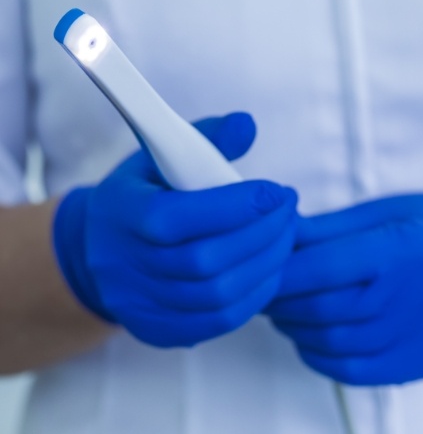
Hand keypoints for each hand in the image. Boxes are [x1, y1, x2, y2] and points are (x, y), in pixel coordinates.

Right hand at [54, 112, 297, 347]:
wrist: (100, 249)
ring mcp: (140, 304)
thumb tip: (247, 125)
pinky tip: (270, 269)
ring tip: (286, 237)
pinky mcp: (158, 330)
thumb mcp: (160, 156)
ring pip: (218, 295)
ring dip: (266, 265)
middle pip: (205, 261)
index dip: (235, 206)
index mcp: (121, 213)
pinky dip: (255, 296)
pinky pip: (219, 322)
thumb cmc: (142, 195)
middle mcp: (124, 265)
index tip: (276, 191)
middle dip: (262, 234)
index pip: (177, 217)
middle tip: (289, 211)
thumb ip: (205, 138)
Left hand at [266, 192, 422, 384]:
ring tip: (282, 313)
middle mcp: (415, 295)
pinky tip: (308, 340)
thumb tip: (278, 236)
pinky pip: (358, 372)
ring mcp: (422, 335)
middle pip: (324, 309)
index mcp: (402, 247)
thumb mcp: (380, 211)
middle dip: (280, 303)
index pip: (323, 267)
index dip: (281, 273)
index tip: (260, 271)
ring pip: (335, 344)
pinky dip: (321, 359)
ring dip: (295, 330)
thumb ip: (326, 228)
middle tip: (263, 293)